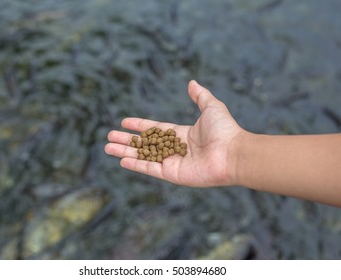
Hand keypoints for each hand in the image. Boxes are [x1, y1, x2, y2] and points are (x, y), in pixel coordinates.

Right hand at [104, 80, 243, 186]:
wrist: (232, 153)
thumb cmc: (224, 130)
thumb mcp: (211, 107)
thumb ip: (200, 96)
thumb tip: (192, 83)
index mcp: (181, 134)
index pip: (155, 129)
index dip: (139, 125)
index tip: (124, 122)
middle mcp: (174, 148)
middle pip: (145, 143)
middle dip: (127, 140)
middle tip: (109, 136)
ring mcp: (172, 162)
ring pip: (143, 156)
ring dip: (125, 152)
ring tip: (108, 147)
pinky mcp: (172, 174)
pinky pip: (150, 169)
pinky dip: (136, 165)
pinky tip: (122, 160)